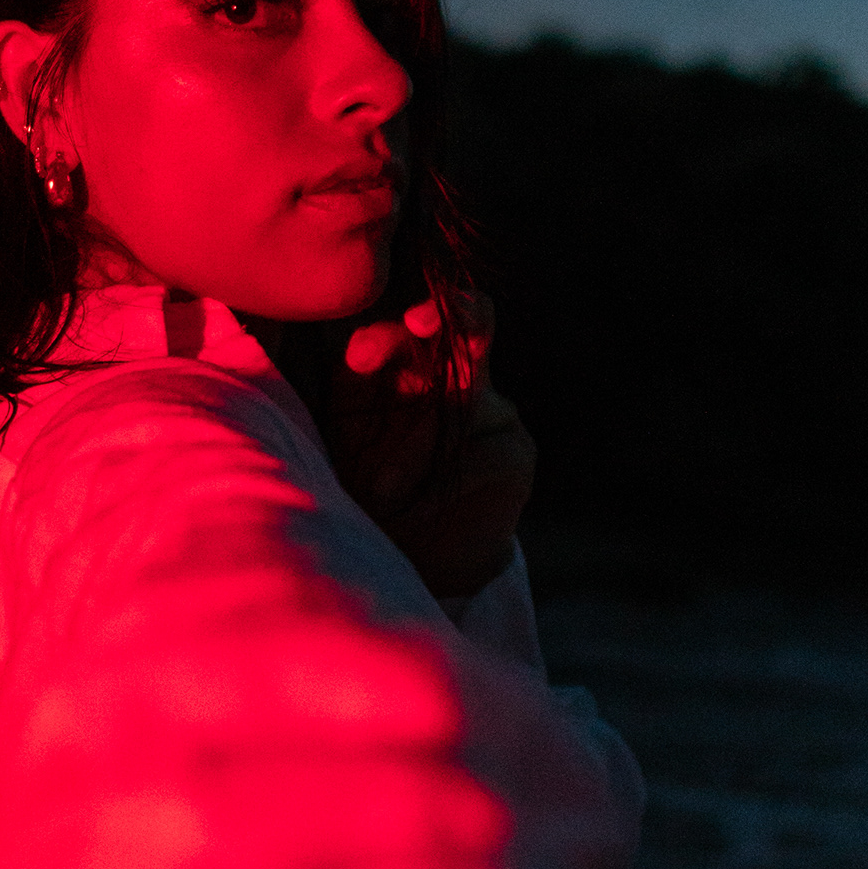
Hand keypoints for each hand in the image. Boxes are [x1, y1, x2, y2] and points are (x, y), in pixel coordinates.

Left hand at [322, 293, 536, 600]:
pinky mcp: (517, 452)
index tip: (360, 360)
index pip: (404, 330)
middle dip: (456, 312)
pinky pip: (485, 454)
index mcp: (409, 364)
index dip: (386, 336)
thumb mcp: (350, 439)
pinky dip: (445, 484)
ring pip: (469, 397)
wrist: (416, 555)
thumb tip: (352, 352)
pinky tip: (417, 511)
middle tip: (421, 322)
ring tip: (383, 492)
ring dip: (418, 447)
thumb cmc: (368, 488)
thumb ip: (352, 391)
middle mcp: (456, 376)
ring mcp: (493, 412)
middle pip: (470, 322)